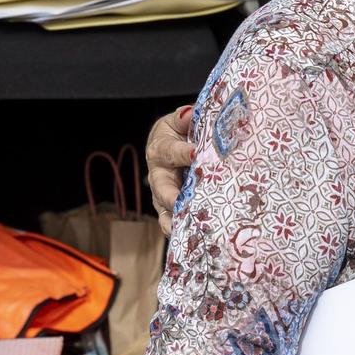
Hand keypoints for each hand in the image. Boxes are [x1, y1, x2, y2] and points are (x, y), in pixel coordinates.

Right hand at [146, 106, 194, 229]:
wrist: (176, 144)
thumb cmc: (181, 131)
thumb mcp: (181, 120)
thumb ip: (185, 118)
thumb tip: (189, 113)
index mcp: (160, 149)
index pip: (170, 152)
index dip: (183, 153)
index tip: (196, 153)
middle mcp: (158, 175)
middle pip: (162, 188)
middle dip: (172, 197)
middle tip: (182, 203)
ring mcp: (163, 195)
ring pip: (164, 210)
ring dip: (174, 221)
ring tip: (183, 230)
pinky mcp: (170, 209)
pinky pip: (172, 222)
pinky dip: (180, 232)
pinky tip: (192, 241)